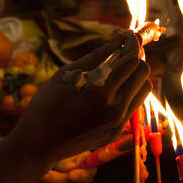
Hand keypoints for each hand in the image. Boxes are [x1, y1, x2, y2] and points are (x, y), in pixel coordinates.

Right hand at [6, 34, 150, 170]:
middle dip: (134, 58)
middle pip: (143, 73)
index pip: (131, 61)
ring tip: (114, 70)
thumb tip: (120, 39)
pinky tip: (110, 88)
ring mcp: (119, 124)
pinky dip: (128, 91)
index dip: (131, 43)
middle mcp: (116, 111)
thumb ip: (96, 57)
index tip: (126, 34)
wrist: (37, 147)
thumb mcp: (64, 76)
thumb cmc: (44, 108)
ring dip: (134, 75)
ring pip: (144, 89)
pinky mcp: (118, 131)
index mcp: (100, 95)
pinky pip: (134, 104)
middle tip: (119, 51)